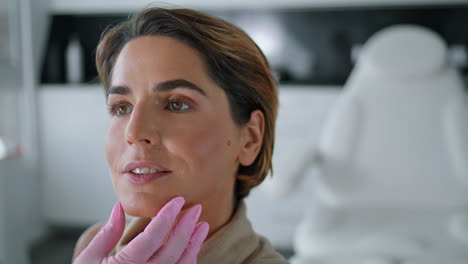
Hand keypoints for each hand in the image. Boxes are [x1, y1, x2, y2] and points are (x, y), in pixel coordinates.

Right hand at [74, 197, 208, 263]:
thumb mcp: (89, 259)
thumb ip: (107, 233)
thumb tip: (120, 206)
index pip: (152, 237)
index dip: (167, 216)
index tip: (178, 200)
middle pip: (172, 251)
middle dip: (186, 227)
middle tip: (196, 208)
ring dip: (194, 244)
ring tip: (201, 225)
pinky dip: (189, 261)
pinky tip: (192, 247)